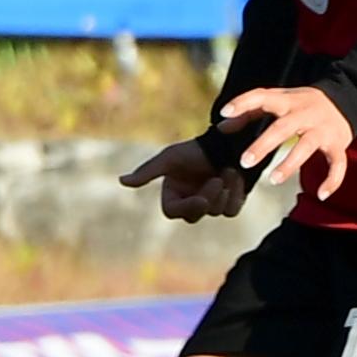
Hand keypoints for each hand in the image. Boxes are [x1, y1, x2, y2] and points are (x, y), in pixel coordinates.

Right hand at [119, 133, 256, 223]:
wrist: (224, 141)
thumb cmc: (193, 149)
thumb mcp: (169, 158)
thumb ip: (147, 172)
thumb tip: (121, 181)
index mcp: (173, 194)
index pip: (173, 212)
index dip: (187, 208)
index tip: (201, 200)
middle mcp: (190, 201)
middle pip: (196, 215)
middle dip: (208, 197)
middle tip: (217, 179)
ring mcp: (211, 204)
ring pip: (215, 213)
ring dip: (223, 193)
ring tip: (227, 172)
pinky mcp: (229, 203)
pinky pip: (232, 210)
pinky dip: (235, 194)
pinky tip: (235, 176)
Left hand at [212, 83, 356, 201]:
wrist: (346, 100)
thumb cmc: (302, 104)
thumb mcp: (279, 100)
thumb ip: (250, 112)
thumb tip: (222, 126)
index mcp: (287, 101)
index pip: (263, 96)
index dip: (243, 103)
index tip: (225, 113)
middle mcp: (305, 114)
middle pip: (283, 128)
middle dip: (264, 144)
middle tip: (245, 162)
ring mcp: (322, 130)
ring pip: (306, 146)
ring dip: (289, 164)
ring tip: (272, 180)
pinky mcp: (338, 144)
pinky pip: (337, 164)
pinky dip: (332, 180)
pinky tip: (320, 195)